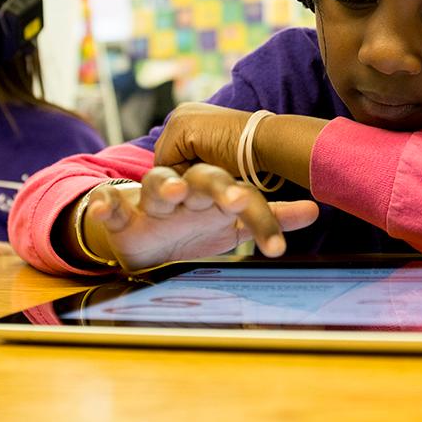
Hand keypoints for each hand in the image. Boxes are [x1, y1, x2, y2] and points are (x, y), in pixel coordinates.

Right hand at [84, 164, 317, 272]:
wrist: (143, 234)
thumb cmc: (194, 225)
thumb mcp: (232, 224)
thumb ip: (272, 216)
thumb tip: (316, 210)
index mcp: (215, 191)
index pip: (240, 194)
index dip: (258, 213)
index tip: (276, 241)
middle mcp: (186, 188)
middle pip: (204, 180)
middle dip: (221, 188)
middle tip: (238, 200)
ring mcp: (152, 199)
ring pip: (158, 184)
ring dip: (166, 184)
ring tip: (175, 189)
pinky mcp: (122, 213)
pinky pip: (112, 205)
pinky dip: (106, 204)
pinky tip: (105, 206)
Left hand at [154, 102, 250, 174]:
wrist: (265, 143)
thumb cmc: (247, 155)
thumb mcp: (214, 154)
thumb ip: (195, 159)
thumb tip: (178, 182)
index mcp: (188, 117)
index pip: (170, 155)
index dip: (185, 172)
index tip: (209, 171)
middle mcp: (180, 113)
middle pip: (164, 159)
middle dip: (182, 173)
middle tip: (211, 169)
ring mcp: (179, 119)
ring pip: (164, 163)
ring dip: (184, 175)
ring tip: (212, 167)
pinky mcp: (182, 128)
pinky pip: (168, 164)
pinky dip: (185, 174)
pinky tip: (208, 166)